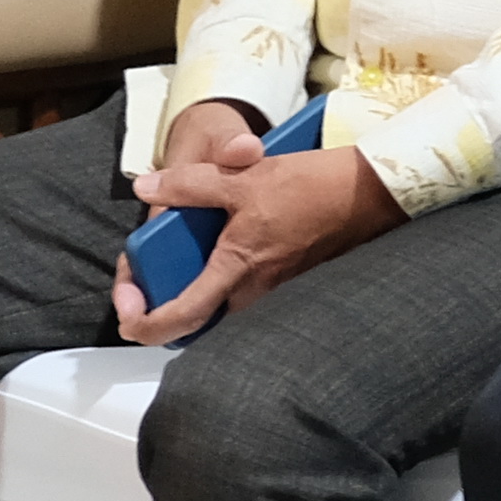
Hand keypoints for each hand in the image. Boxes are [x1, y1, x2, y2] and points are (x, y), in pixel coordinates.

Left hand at [114, 106, 401, 341]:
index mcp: (237, 270)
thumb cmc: (313, 188)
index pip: (180, 319)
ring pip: (222, 307)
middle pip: (197, 319)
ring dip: (196, 290)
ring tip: (182, 258)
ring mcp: (276, 292)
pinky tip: (225, 247)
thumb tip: (149, 188)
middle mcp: (256, 293)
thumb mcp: (245, 177)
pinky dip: (226, 279)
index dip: (144, 324)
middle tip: (148, 274)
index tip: (129, 310)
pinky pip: (247, 293)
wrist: (370, 193)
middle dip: (166, 302)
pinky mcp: (290, 282)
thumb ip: (192, 185)